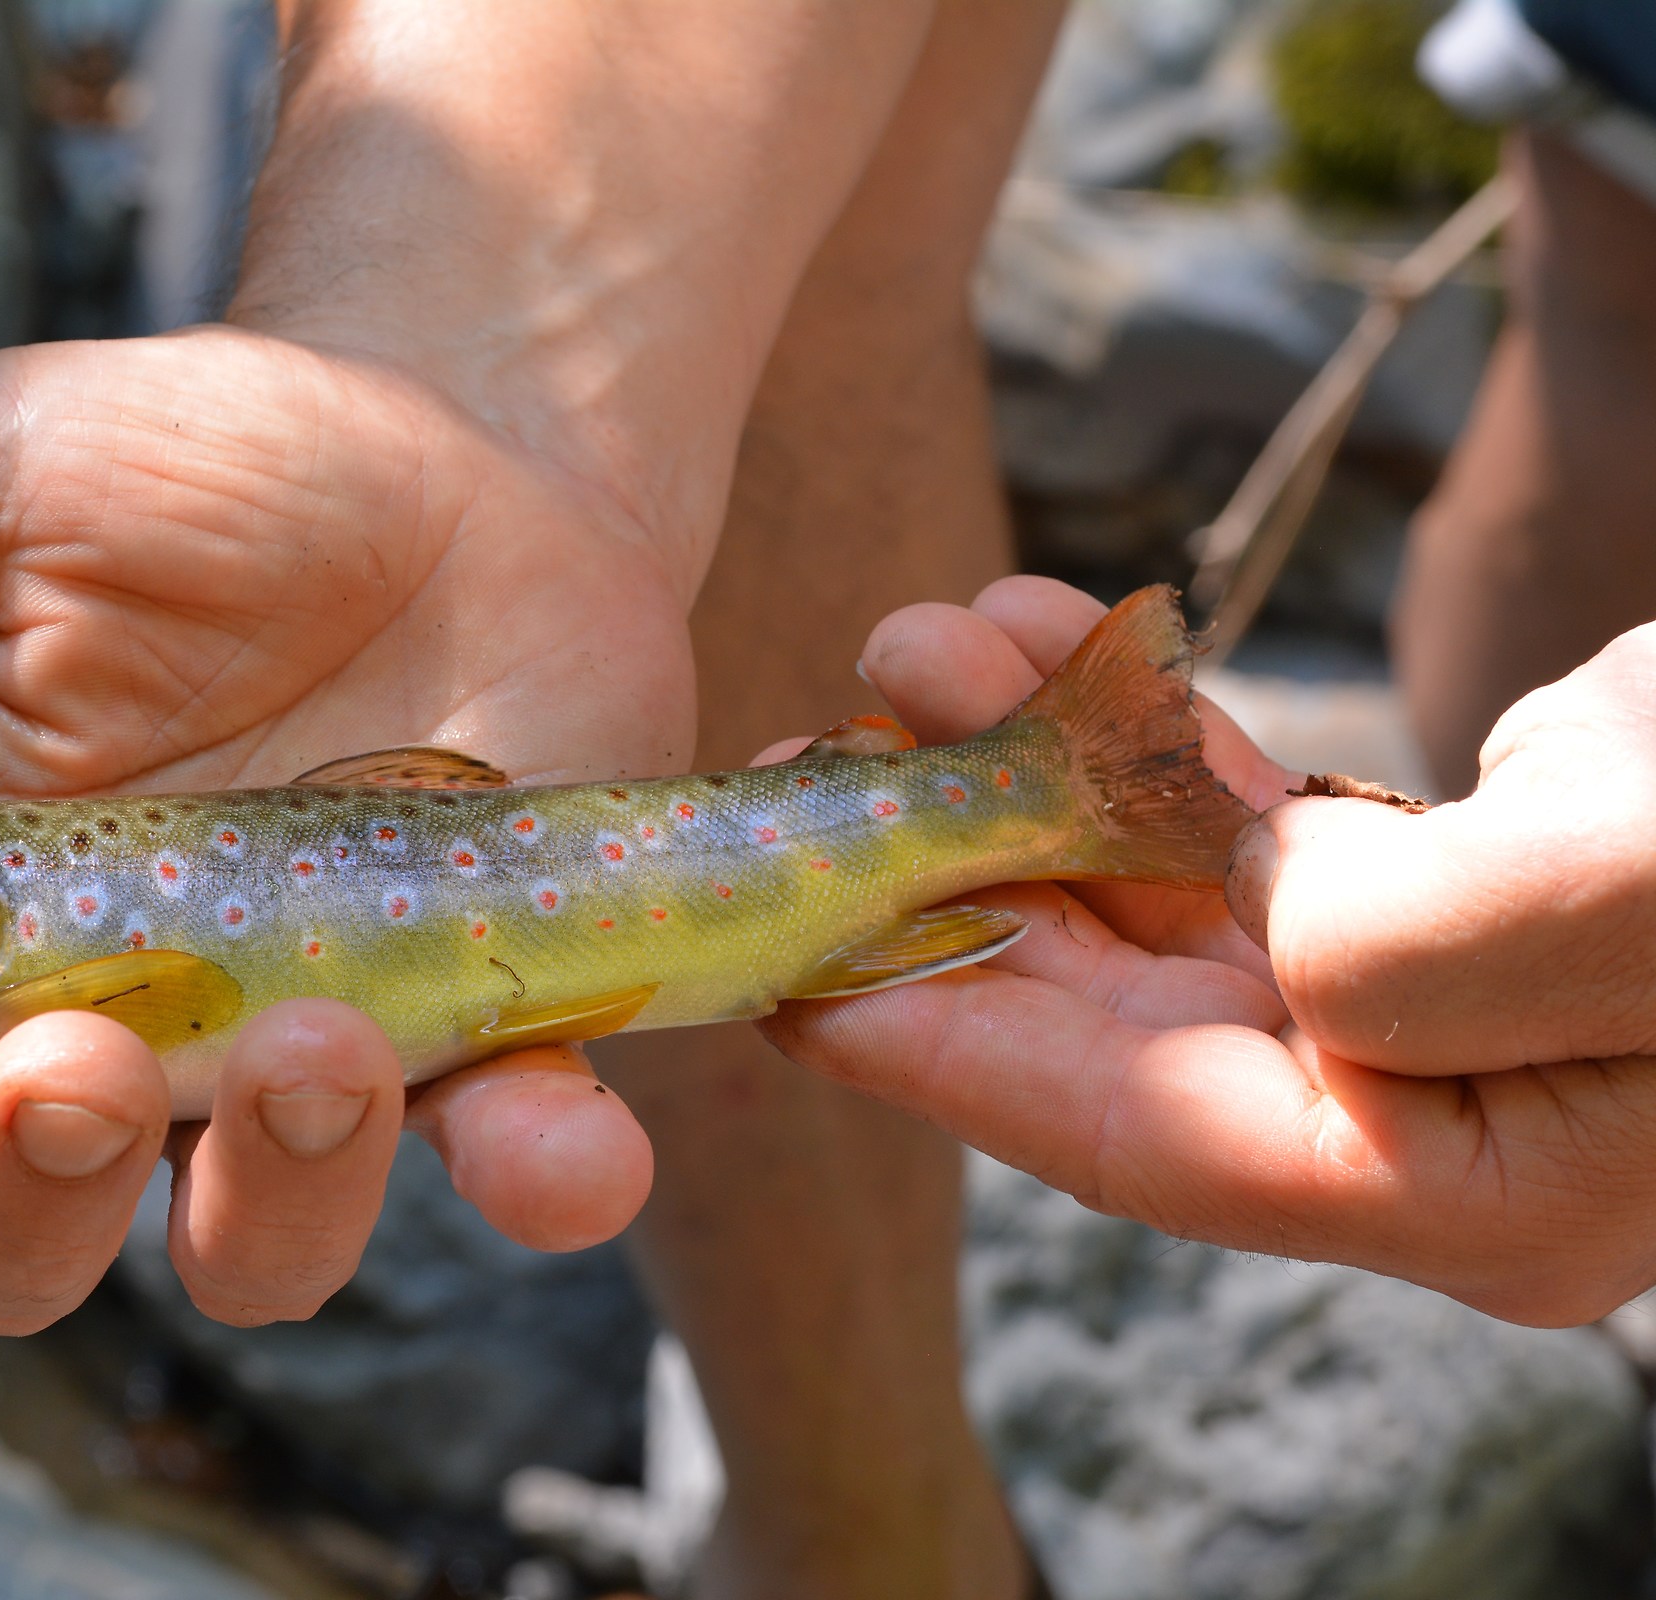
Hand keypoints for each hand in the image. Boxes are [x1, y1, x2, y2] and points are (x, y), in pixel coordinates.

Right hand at [0, 327, 684, 1331]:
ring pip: (246, 1244)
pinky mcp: (486, 1021)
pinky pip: (509, 1158)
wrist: (451, 429)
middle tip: (68, 1062)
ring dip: (266, 1197)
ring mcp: (298, 1044)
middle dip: (17, 1194)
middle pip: (9, 1232)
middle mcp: (104, 1024)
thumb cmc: (188, 466)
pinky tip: (564, 1146)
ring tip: (317, 1048)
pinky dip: (538, 1180)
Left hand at [761, 576, 1655, 1326]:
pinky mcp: (1441, 884)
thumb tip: (1261, 925)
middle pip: (1123, 1019)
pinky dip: (1143, 730)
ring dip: (1028, 768)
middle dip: (959, 882)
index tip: (790, 982)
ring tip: (916, 644)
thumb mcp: (1651, 899)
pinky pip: (1245, 816)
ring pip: (1166, 898)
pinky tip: (1042, 634)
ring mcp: (1431, 999)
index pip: (1151, 1139)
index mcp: (1479, 1183)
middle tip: (813, 763)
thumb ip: (1421, 953)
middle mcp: (1432, 1112)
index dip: (957, 1053)